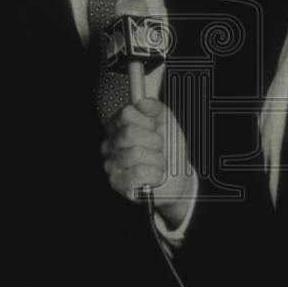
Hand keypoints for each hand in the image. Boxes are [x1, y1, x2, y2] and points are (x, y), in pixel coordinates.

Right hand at [101, 97, 192, 227]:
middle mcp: (110, 145)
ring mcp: (112, 165)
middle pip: (130, 132)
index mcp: (118, 127)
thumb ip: (154, 108)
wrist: (176, 176)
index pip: (126, 113)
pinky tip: (154, 175)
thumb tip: (143, 102)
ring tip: (157, 163)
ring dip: (156, 159)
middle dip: (153, 140)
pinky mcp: (118, 184)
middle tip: (158, 148)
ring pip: (135, 153)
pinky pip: (137, 173)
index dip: (147, 121)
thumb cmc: (167, 149)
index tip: (155, 129)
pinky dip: (153, 174)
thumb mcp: (164, 121)